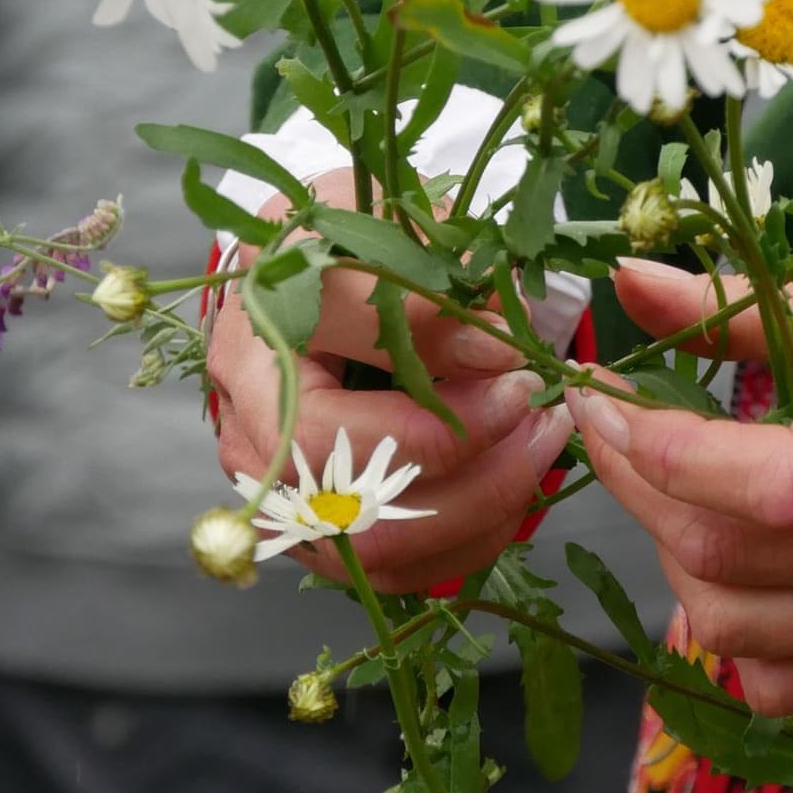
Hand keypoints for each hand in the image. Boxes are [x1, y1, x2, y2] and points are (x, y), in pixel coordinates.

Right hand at [208, 169, 573, 591]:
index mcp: (253, 343)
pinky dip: (473, 534)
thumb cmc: (354, 238)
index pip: (336, 407)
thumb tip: (497, 347)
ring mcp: (280, 491)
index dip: (440, 405)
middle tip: (540, 413)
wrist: (322, 270)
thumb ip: (436, 281)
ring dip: (483, 502)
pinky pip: (401, 567)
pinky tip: (516, 478)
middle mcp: (249, 429)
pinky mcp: (320, 529)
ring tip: (543, 439)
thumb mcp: (391, 225)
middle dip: (471, 464)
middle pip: (353, 498)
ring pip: (380, 545)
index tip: (515, 360)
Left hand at [570, 259, 792, 713]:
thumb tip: (643, 285)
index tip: (606, 393)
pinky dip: (750, 636)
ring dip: (686, 565)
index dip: (650, 444)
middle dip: (642, 493)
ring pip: (750, 640)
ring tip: (688, 491)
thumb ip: (780, 308)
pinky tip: (759, 567)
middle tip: (628, 426)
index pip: (753, 484)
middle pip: (729, 567)